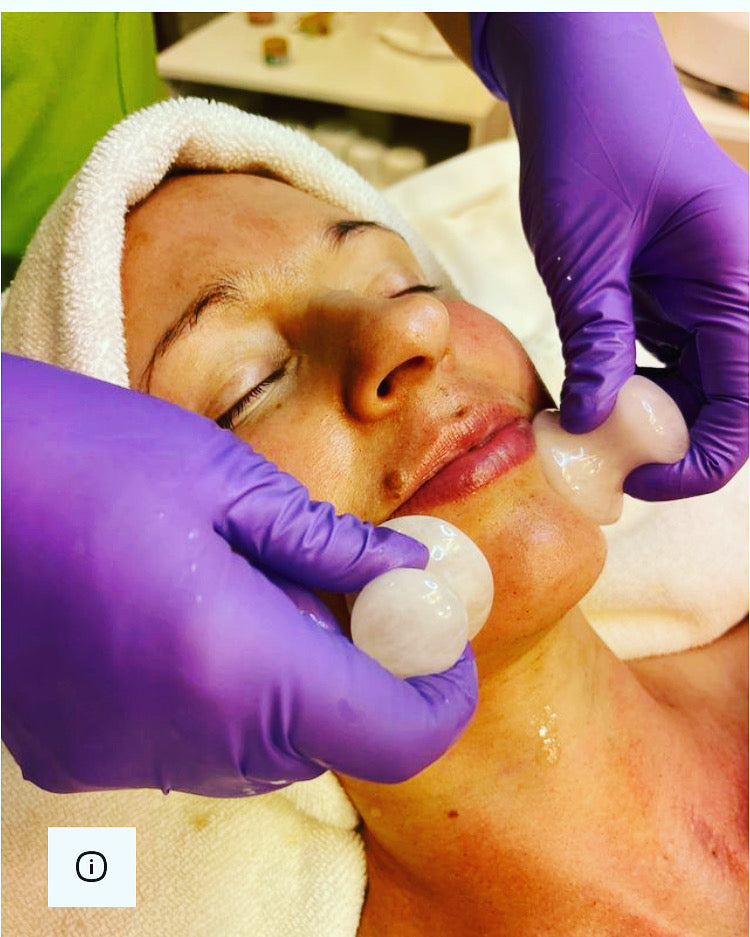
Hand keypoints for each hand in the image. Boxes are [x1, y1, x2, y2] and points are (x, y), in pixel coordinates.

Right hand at [1, 354, 476, 795]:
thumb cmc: (81, 455)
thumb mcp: (226, 479)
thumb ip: (334, 546)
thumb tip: (410, 577)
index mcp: (234, 665)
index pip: (394, 735)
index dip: (439, 691)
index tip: (436, 632)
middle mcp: (184, 739)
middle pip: (332, 739)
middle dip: (361, 670)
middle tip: (342, 587)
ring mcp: (125, 758)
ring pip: (267, 747)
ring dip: (293, 683)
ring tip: (250, 589)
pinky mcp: (82, 753)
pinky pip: (197, 743)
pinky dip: (224, 694)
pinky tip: (189, 617)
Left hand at [470, 12, 747, 498]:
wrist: (585, 87)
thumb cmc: (589, 148)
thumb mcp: (585, 256)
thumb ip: (598, 344)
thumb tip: (592, 425)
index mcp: (741, 281)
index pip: (745, 405)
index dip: (697, 461)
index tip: (633, 479)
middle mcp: (743, 291)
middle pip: (732, 403)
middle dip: (673, 444)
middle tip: (601, 461)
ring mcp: (716, 293)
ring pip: (705, 387)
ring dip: (653, 419)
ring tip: (589, 430)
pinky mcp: (685, 293)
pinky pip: (679, 361)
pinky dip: (641, 387)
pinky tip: (598, 392)